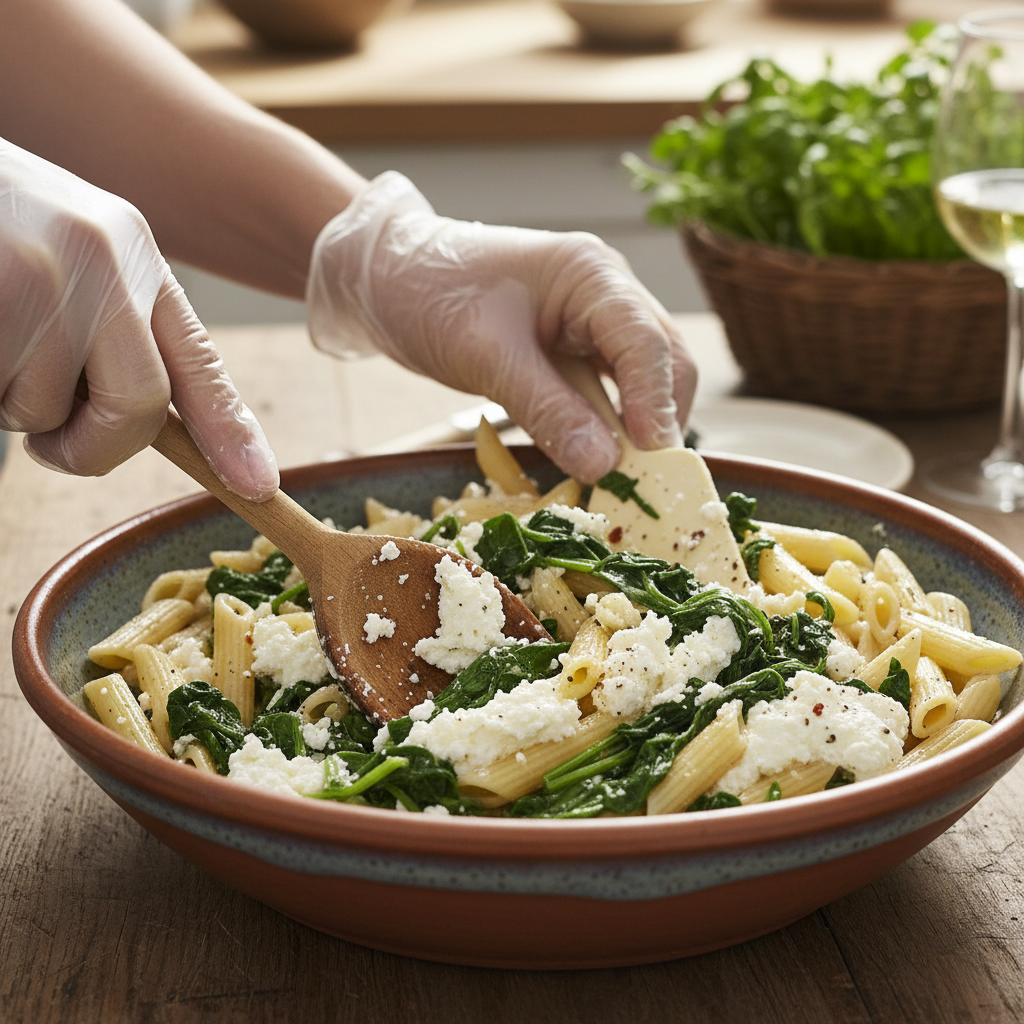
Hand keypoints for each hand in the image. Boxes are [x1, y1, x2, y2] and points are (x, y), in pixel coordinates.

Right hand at [0, 138, 277, 499]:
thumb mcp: (73, 258)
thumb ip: (121, 329)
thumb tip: (160, 420)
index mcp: (133, 252)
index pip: (198, 361)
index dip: (229, 431)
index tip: (257, 483)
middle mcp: (100, 258)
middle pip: (139, 407)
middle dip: (94, 445)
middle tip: (51, 439)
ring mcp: (37, 275)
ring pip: (46, 409)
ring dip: (13, 402)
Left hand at [306, 172, 695, 482]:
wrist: (388, 276)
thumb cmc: (430, 294)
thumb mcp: (487, 356)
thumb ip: (548, 410)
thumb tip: (605, 465)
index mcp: (591, 273)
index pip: (646, 341)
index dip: (654, 403)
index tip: (649, 458)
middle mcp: (606, 290)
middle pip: (663, 361)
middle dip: (658, 420)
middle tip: (645, 481)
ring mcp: (593, 318)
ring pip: (642, 379)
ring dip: (635, 427)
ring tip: (622, 478)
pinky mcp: (574, 346)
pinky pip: (606, 389)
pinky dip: (605, 425)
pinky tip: (593, 456)